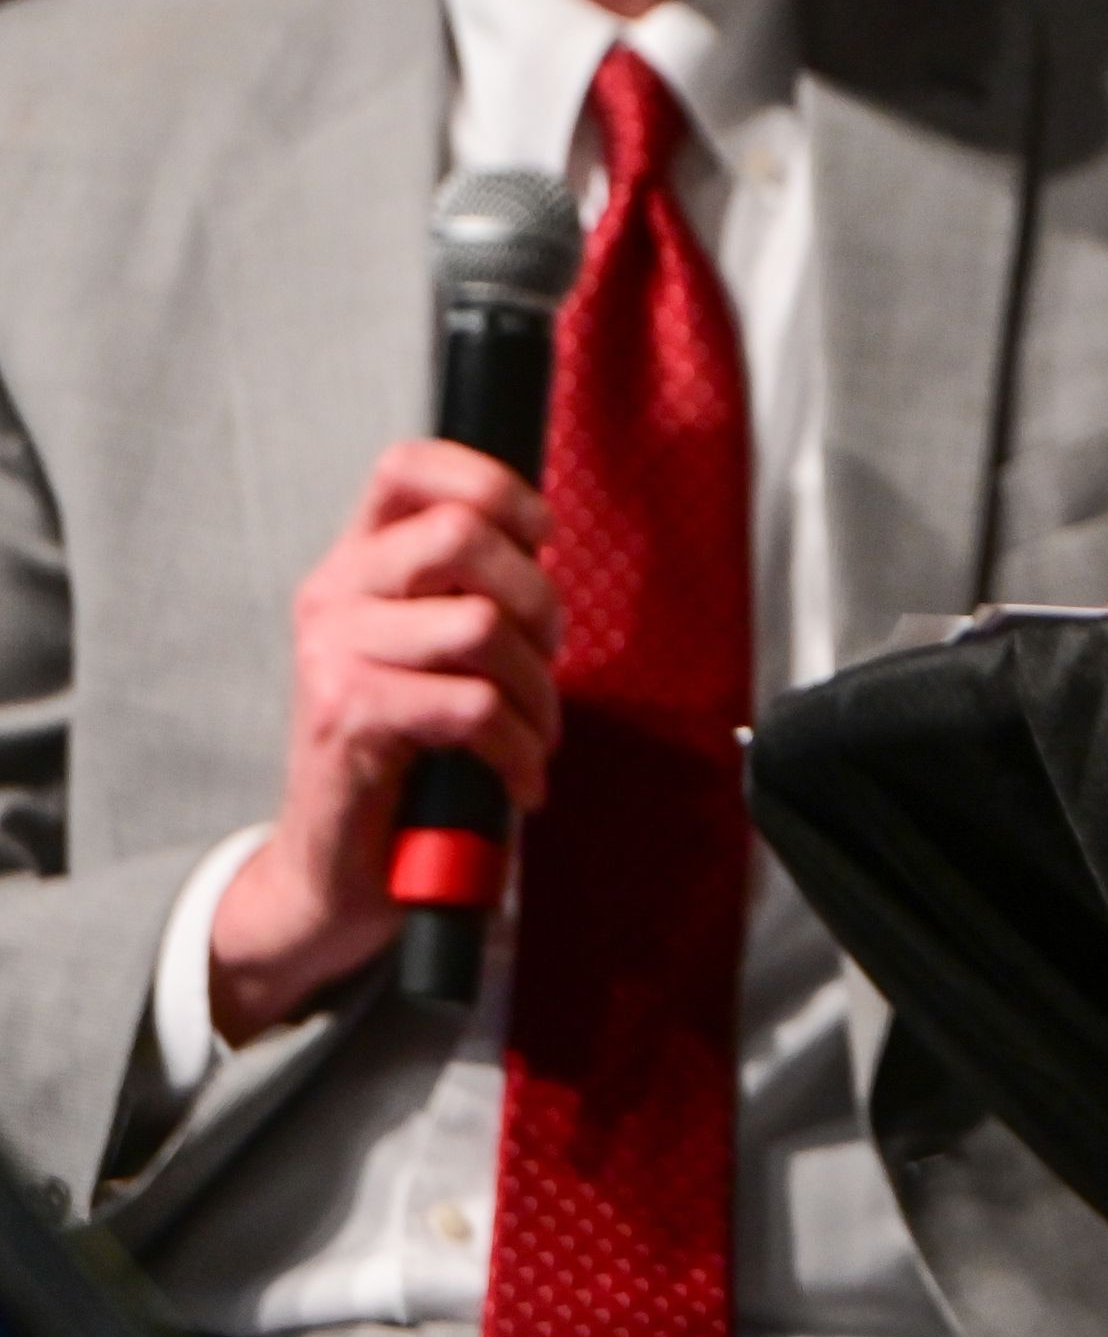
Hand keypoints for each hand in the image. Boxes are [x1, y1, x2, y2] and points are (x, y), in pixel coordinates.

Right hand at [212, 441, 561, 1041]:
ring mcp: (332, 656)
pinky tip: (520, 779)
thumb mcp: (434, 653)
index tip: (540, 535)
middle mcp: (332, 597)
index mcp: (356, 565)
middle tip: (546, 660)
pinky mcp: (348, 720)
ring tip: (536, 733)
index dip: (489, 482)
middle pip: (462, 535)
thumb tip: (541, 541)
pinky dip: (520, 748)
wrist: (334, 870)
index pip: (407, 466)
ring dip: (538, 691)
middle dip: (538, 600)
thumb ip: (468, 590)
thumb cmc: (405, 755)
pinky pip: (472, 707)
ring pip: (480, 626)